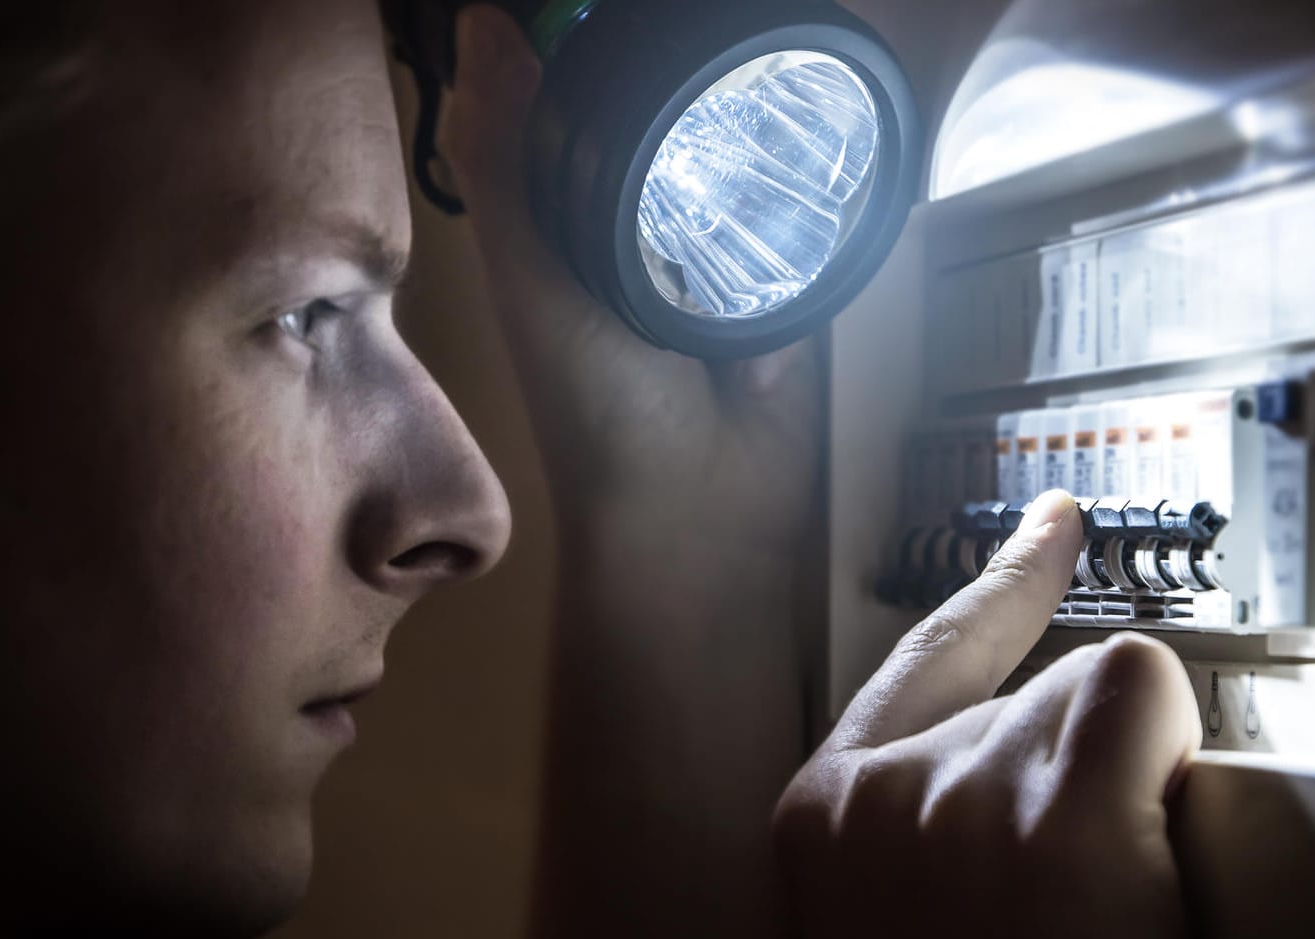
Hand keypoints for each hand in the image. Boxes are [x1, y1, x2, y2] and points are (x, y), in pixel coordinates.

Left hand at [439, 5, 820, 555]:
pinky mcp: (799, 276)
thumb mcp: (535, 280)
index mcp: (572, 215)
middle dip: (690, 62)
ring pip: (745, 146)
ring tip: (771, 36)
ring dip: (759, 103)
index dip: (594, 34)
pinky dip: (817, 166)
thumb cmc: (598, 409)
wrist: (707, 512)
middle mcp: (648, 221)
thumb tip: (484, 23)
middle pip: (673, 109)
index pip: (580, 94)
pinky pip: (810, 202)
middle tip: (720, 11)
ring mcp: (729, 248)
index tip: (614, 0)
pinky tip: (830, 105)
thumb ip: (508, 164)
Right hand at [775, 490, 1204, 938]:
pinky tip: (1139, 869)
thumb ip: (920, 831)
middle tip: (1078, 917)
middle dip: (1079, 779)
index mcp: (820, 819)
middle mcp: (882, 789)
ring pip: (1096, 700)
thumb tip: (1019, 769)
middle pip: (1032, 690)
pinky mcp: (1061, 811)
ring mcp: (966, 794)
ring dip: (1125, 795)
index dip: (999, 584)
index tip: (1054, 522)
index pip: (919, 652)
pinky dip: (1167, 761)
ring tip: (1100, 932)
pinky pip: (1146, 696)